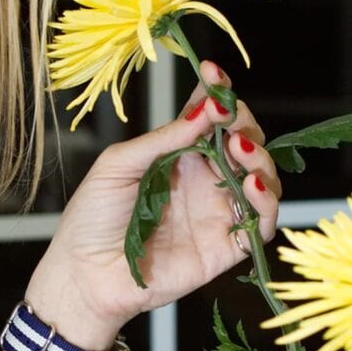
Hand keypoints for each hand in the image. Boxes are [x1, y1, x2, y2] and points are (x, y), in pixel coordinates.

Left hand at [26, 61, 280, 348]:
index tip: (213, 75)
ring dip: (260, 159)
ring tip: (240, 150)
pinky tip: (253, 186)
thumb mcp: (118, 166)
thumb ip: (163, 140)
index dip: (218, 95)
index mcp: (176, 157)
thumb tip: (203, 109)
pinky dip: (267, 204)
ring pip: (260, 180)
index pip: (209, 120)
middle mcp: (202, 182)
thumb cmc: (91, 219)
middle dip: (243, 125)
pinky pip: (260, 224)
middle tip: (229, 121)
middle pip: (243, 144)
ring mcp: (215, 215)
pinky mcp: (224, 249)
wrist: (84, 276)